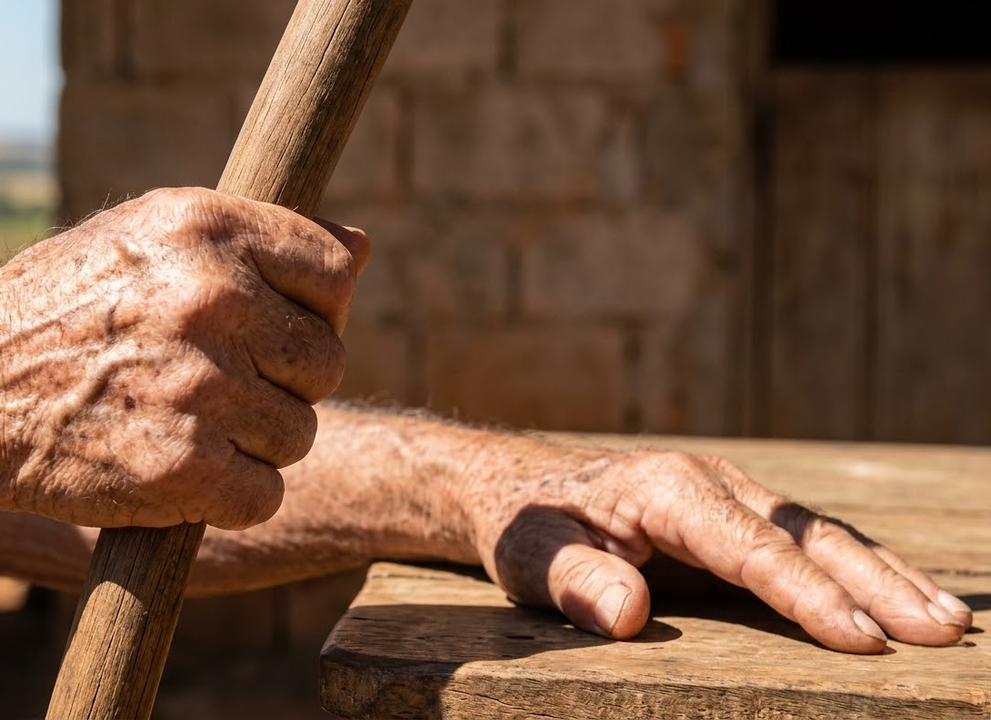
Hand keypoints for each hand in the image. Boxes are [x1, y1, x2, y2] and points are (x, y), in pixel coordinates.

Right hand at [0, 187, 366, 529]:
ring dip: (255, 443)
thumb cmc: (61, 311)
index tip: (274, 329)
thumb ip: (257, 242)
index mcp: (205, 227)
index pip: (335, 272)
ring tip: (188, 424)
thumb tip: (364, 247)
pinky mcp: (181, 466)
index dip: (316, 309)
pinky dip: (231, 497)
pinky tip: (182, 472)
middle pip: (325, 361)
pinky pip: (265, 494)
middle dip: (284, 382)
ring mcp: (197, 384)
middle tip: (219, 385)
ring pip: (299, 433)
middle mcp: (209, 298)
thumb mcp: (147, 239)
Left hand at [462, 447, 972, 652]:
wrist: (518, 489)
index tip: (861, 640)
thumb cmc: (526, 526)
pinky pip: (806, 543)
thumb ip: (574, 581)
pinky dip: (858, 569)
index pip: (750, 548)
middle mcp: (710, 483)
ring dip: (885, 575)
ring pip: (821, 535)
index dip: (806, 595)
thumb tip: (629, 615)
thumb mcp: (530, 555)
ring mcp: (729, 495)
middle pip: (805, 535)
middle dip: (876, 583)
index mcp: (666, 489)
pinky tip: (898, 598)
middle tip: (942, 631)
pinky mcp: (736, 516)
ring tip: (950, 620)